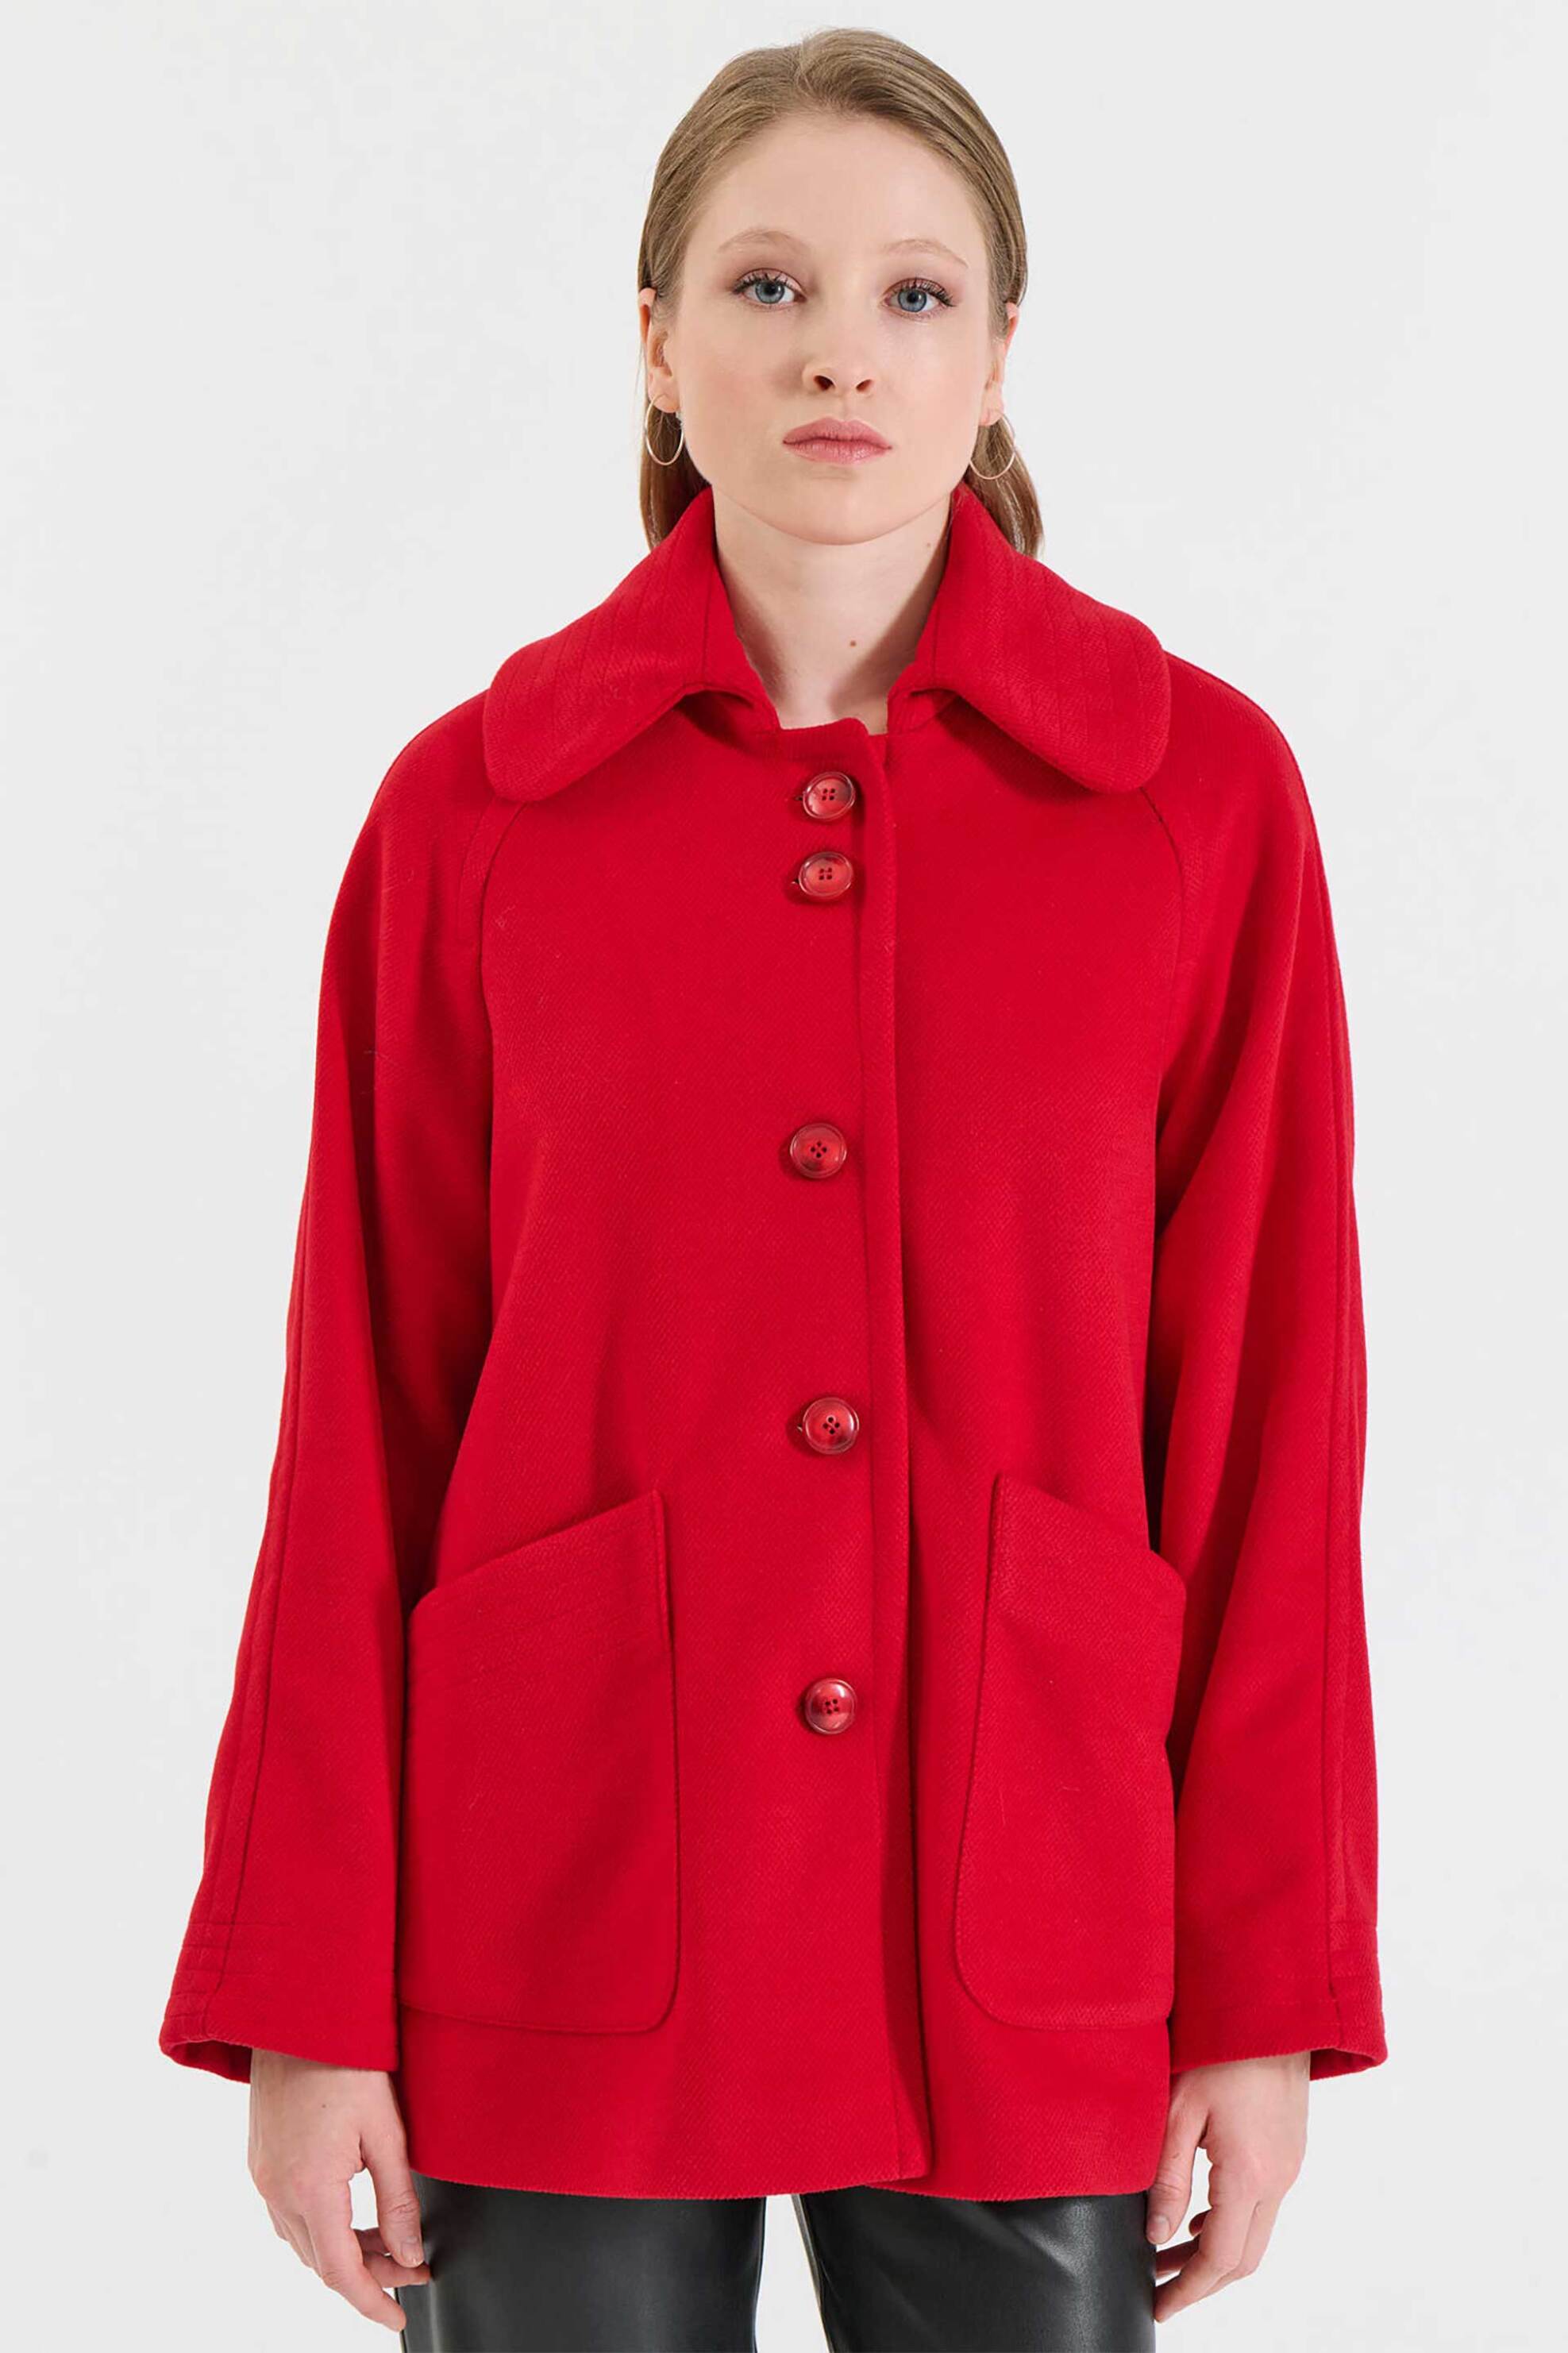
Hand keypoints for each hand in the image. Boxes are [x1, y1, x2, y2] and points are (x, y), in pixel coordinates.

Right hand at [247, 2050, 430, 2331]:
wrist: (297, 2011)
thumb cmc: (345, 2059)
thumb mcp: (386, 2131)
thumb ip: (398, 2200)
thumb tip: (409, 2253)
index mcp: (310, 2188)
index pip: (340, 2272)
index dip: (372, 2302)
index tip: (398, 2317)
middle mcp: (277, 2190)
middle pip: (322, 2261)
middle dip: (368, 2274)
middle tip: (412, 2267)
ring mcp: (262, 2175)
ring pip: (302, 2242)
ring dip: (343, 2253)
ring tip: (387, 2243)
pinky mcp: (260, 2159)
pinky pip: (287, 2216)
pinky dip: (320, 2229)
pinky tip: (348, 2216)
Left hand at [1144, 2051, 1308, 2321]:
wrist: (1273, 2007)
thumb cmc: (1220, 2046)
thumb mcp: (1178, 2109)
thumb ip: (1167, 2176)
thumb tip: (1155, 2233)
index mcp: (1250, 2173)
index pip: (1220, 2258)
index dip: (1188, 2290)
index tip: (1158, 2306)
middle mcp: (1278, 2177)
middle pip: (1244, 2258)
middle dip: (1200, 2281)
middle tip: (1159, 2290)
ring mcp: (1289, 2165)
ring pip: (1255, 2234)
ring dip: (1214, 2253)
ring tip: (1167, 2257)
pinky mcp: (1289, 2150)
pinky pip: (1262, 2206)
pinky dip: (1231, 2225)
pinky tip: (1200, 2218)